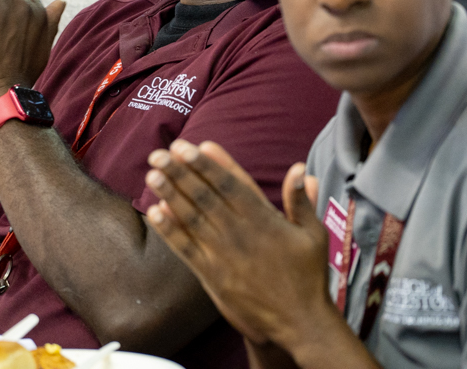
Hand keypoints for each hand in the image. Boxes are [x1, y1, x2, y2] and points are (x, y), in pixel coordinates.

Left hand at [145, 141, 332, 349]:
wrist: (299, 322)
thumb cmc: (308, 275)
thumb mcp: (313, 234)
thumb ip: (302, 201)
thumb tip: (300, 170)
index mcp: (263, 219)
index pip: (231, 183)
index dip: (209, 163)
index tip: (190, 145)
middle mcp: (239, 233)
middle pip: (205, 196)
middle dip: (180, 172)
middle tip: (159, 152)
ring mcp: (223, 255)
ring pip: (191, 218)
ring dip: (170, 194)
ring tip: (153, 173)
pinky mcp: (212, 276)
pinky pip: (186, 249)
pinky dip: (169, 230)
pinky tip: (155, 212)